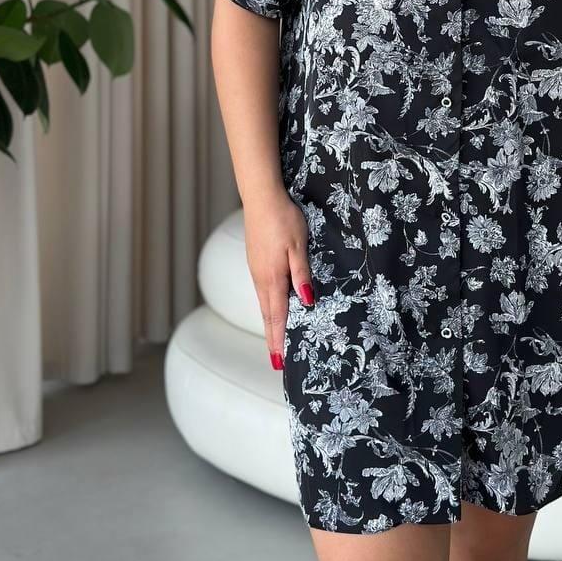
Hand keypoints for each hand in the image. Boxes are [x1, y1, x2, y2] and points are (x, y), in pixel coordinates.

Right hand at [244, 191, 315, 370]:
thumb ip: (301, 274)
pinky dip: (267, 307)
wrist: (261, 197)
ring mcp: (256, 270)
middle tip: (277, 362)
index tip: (280, 363)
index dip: (279, 340)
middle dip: (273, 339)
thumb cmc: (284, 219)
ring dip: (270, 324)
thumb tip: (306, 302)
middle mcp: (261, 278)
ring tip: (275, 341)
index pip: (277, 317)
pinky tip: (272, 308)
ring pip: (264, 303)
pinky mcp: (256, 261)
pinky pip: (262, 291)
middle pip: (267, 315)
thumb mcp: (298, 246)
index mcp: (272, 278)